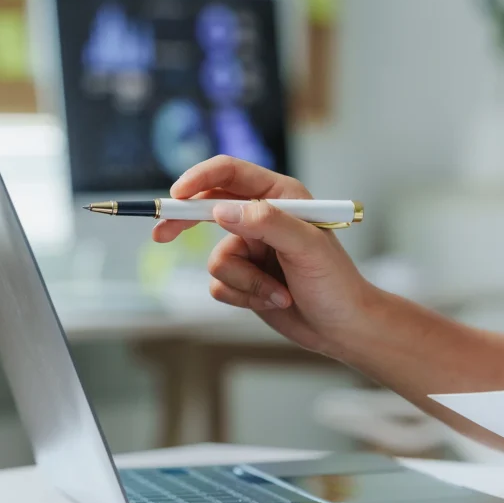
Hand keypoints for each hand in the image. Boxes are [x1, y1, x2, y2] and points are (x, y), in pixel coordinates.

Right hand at [153, 156, 373, 355]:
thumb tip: (219, 210)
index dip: (199, 179)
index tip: (176, 194)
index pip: (229, 174)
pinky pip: (219, 284)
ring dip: (244, 281)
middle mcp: (261, 217)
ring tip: (277, 293)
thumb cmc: (335, 282)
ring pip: (217, 259)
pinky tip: (274, 301)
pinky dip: (243, 296)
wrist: (342, 328)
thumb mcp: (306, 247)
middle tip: (161, 234)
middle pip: (207, 209)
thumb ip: (265, 222)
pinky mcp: (244, 277)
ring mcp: (251, 248)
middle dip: (186, 224)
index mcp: (280, 196)